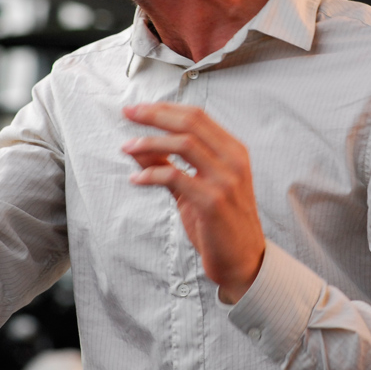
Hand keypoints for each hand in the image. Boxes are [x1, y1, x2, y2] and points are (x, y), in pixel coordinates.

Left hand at [122, 103, 265, 302]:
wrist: (243, 261)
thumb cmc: (219, 223)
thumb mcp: (193, 187)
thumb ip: (167, 164)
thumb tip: (137, 146)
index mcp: (232, 150)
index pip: (197, 116)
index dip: (165, 109)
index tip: (138, 108)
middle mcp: (233, 160)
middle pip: (190, 123)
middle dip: (154, 115)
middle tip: (128, 114)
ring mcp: (225, 180)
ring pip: (183, 144)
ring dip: (150, 142)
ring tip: (127, 147)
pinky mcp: (212, 201)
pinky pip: (176, 177)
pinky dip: (151, 174)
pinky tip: (136, 178)